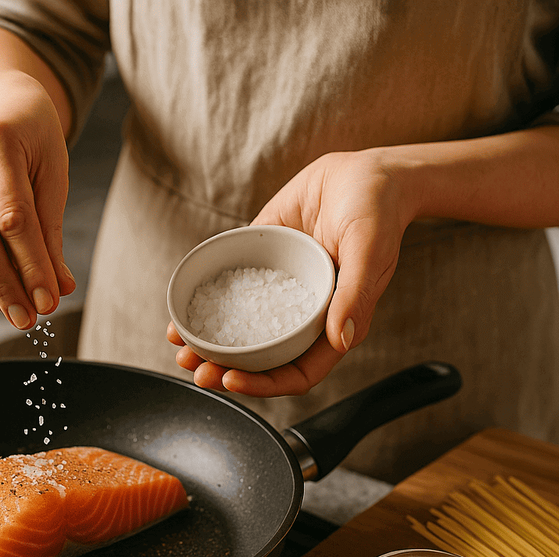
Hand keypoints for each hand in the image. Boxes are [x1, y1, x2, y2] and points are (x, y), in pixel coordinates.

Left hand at [170, 149, 414, 394]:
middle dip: (224, 368)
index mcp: (331, 324)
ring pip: (239, 327)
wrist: (366, 171)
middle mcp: (301, 314)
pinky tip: (182, 305)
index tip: (232, 381)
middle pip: (260, 357)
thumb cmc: (379, 213)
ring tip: (178, 342)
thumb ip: (354, 295)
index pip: (297, 371)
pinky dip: (205, 299)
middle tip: (194, 368)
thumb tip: (340, 338)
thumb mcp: (370, 252)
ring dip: (207, 341)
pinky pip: (229, 286)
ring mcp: (278, 289)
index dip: (264, 384)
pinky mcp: (260, 260)